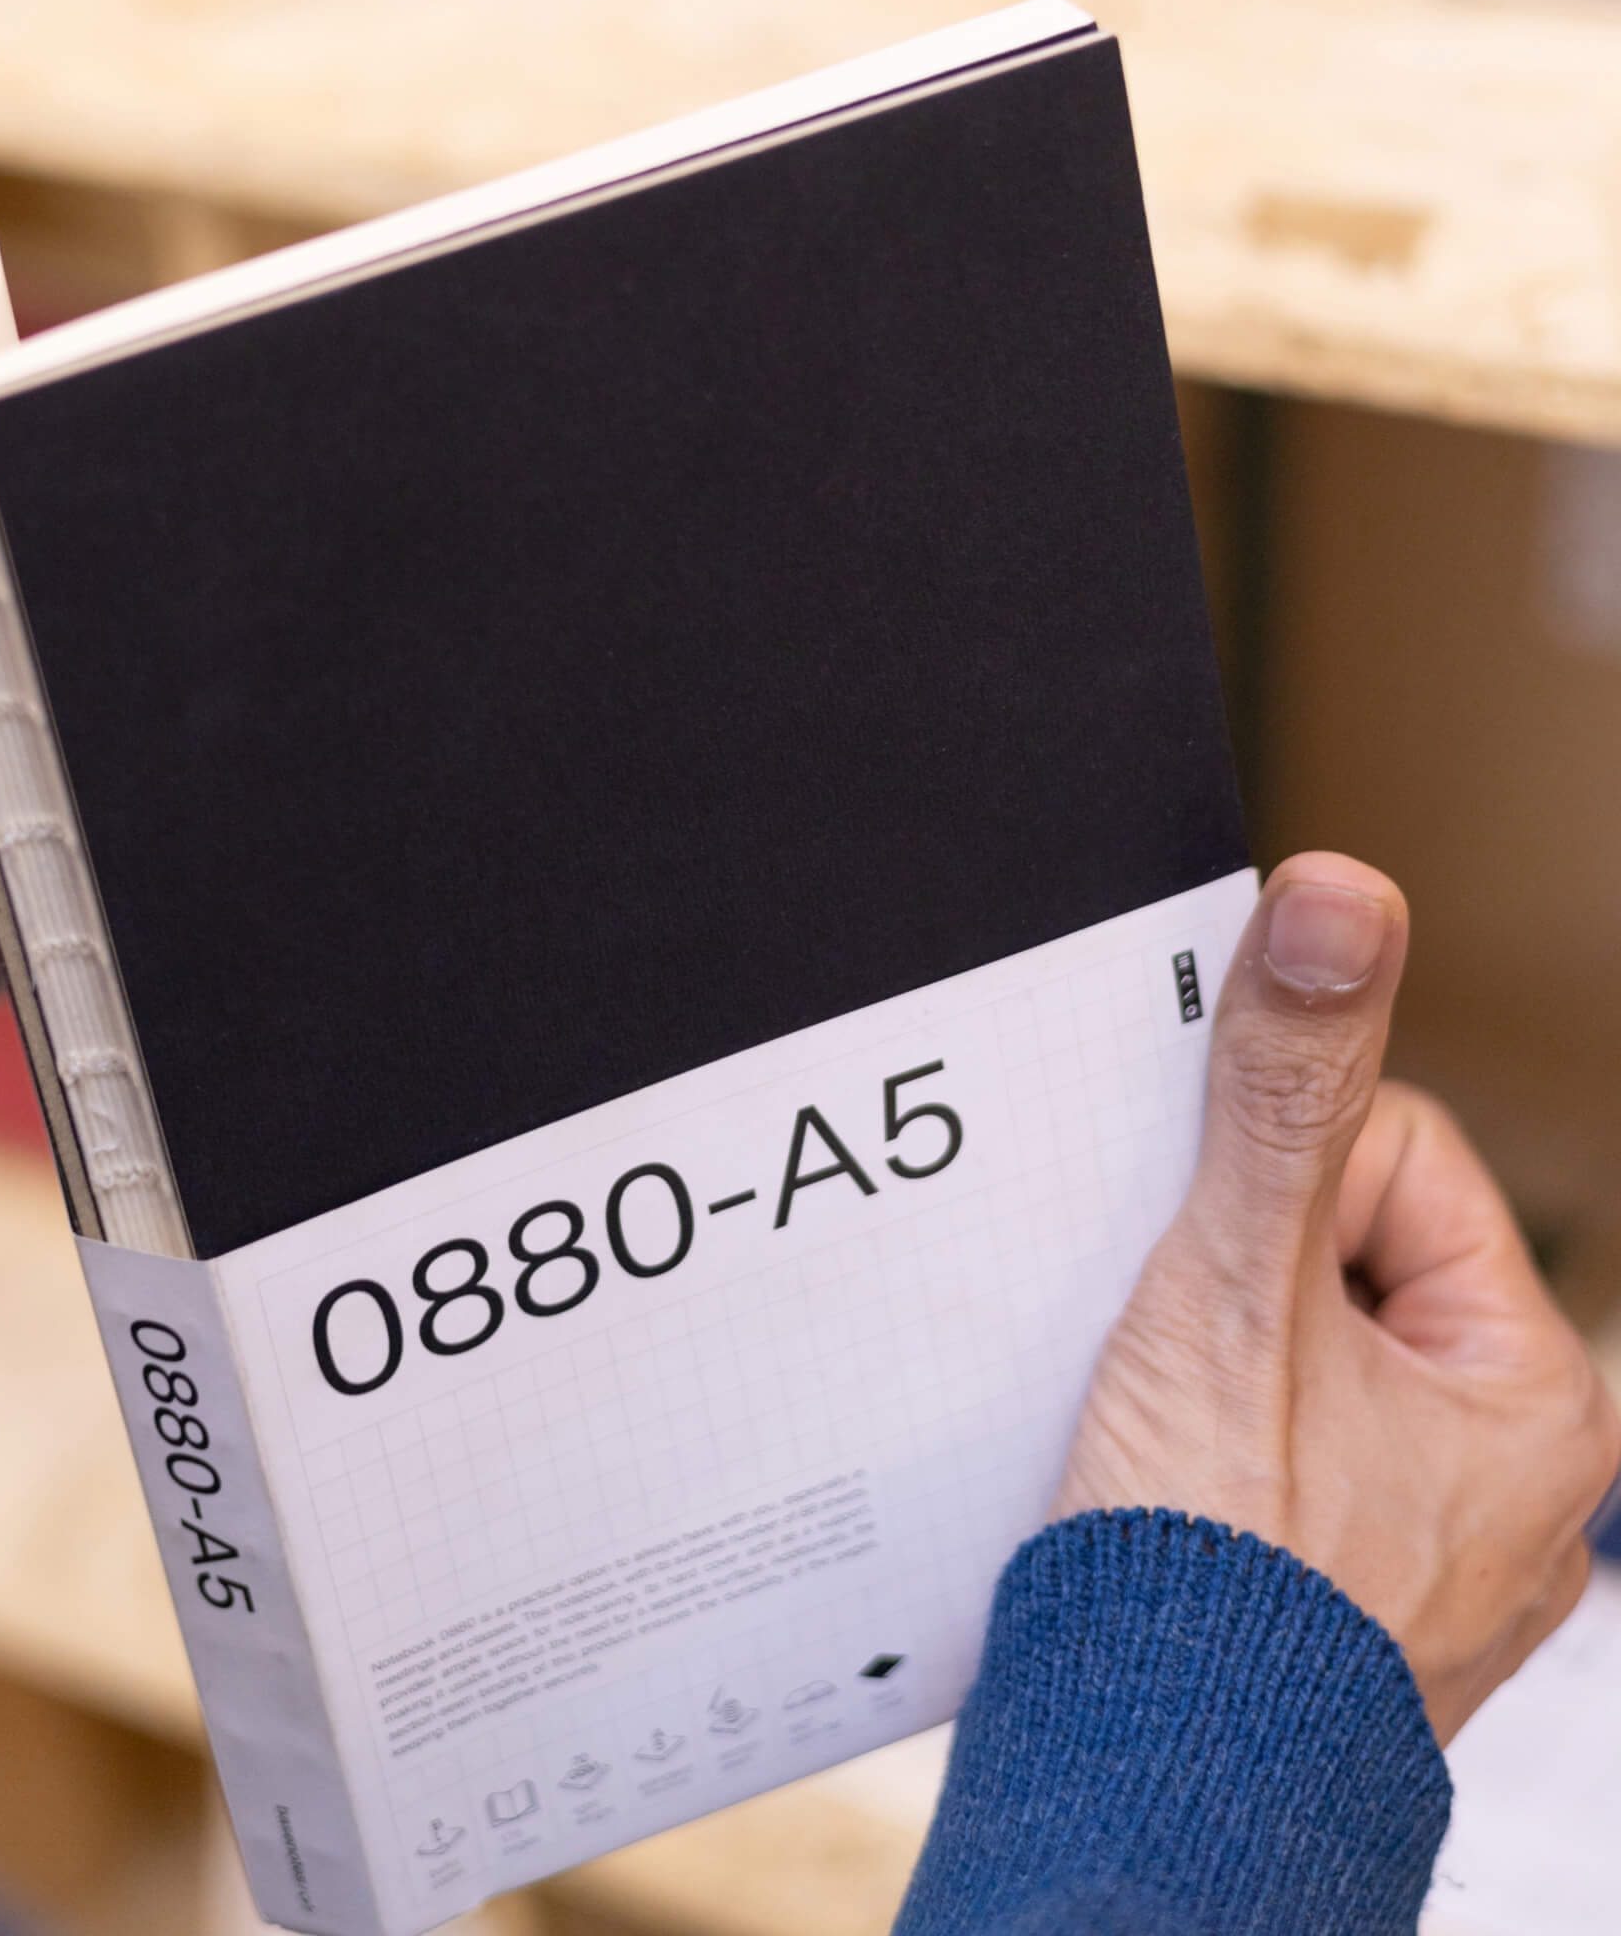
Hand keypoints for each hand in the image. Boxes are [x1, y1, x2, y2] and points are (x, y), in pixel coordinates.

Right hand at [1055, 851, 1620, 1742]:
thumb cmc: (1214, 1561)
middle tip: (1176, 1350)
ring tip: (1165, 1424)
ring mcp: (1429, 1538)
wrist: (1146, 1790)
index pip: (1390, 1160)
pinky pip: (1275, 1438)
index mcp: (1535, 1389)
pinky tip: (1163, 1476)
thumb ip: (1284, 1090)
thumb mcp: (1238, 1285)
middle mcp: (1511, 1468)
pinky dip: (1207, 1433)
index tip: (1203, 1263)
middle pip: (1336, 1253)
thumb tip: (1343, 891)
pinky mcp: (1342, 1584)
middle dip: (1232, 1273)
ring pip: (1298, 1346)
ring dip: (1210, 1352)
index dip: (1265, 1183)